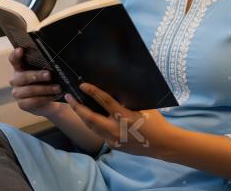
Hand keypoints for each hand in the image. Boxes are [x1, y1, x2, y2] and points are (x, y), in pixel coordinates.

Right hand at [8, 47, 65, 117]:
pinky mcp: (22, 104)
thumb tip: (54, 61)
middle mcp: (16, 80)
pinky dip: (45, 98)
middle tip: (49, 75)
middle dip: (37, 75)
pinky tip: (54, 96)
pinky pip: (33, 101)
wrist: (49, 101)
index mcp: (20, 68)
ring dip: (45, 89)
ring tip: (57, 88)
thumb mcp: (46, 72)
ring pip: (29, 90)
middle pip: (23, 76)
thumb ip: (45, 66)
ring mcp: (17, 92)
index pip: (14, 60)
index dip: (16, 55)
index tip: (21, 50)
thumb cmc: (47, 82)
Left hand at [65, 82, 179, 157]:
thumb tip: (113, 91)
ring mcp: (113, 140)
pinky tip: (89, 118)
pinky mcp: (114, 146)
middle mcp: (116, 130)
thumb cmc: (155, 122)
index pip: (104, 102)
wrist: (162, 144)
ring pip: (92, 128)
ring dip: (82, 117)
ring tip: (75, 106)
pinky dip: (92, 124)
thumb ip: (127, 101)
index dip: (92, 92)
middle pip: (90, 119)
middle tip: (68, 97)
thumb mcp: (143, 107)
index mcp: (124, 117)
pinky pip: (99, 134)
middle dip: (77, 107)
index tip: (82, 85)